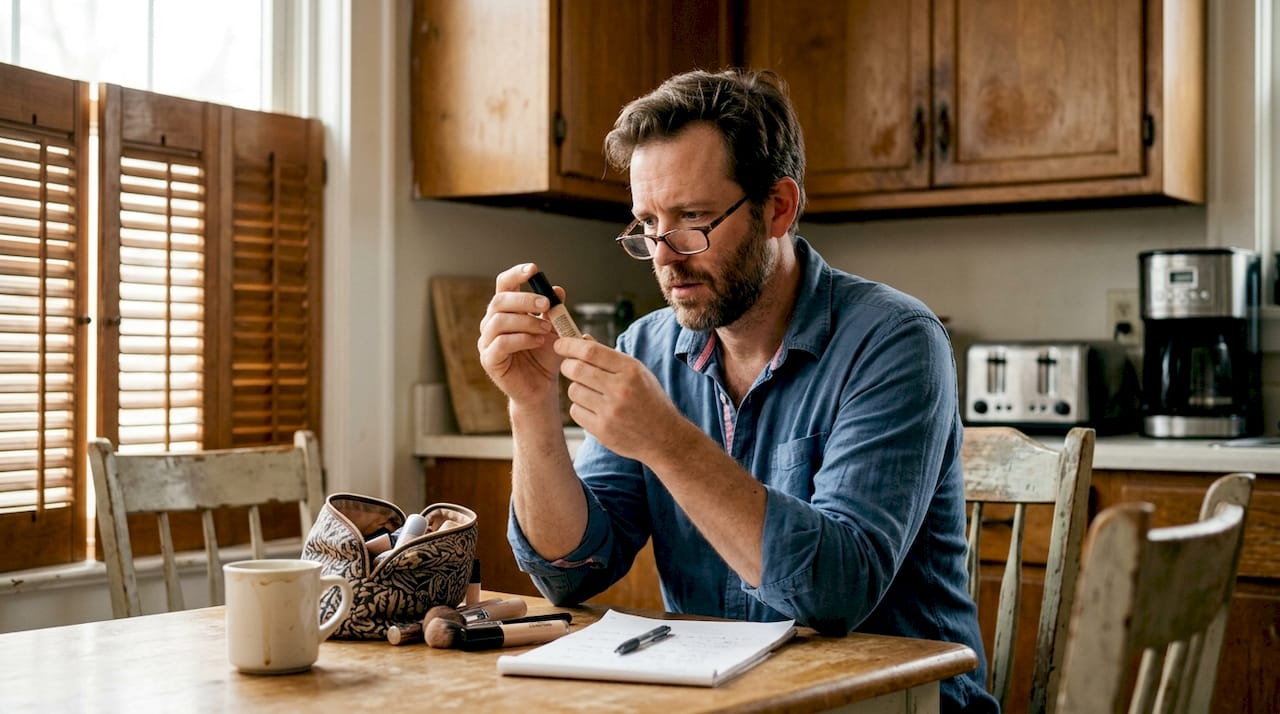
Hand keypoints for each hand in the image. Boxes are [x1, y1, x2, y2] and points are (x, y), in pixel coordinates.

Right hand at [478, 263, 562, 405]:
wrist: (542, 386)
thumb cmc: (544, 356)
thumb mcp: (554, 329)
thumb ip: (554, 310)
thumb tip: (558, 290)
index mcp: (505, 310)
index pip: (503, 285)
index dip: (516, 275)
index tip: (533, 269)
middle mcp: (491, 322)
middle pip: (499, 301)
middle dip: (525, 300)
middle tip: (547, 304)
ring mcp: (487, 341)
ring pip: (499, 321)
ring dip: (526, 322)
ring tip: (546, 329)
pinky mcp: (489, 360)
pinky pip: (501, 344)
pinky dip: (522, 339)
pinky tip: (538, 342)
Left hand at [554, 336, 687, 462]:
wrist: (665, 438)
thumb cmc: (650, 400)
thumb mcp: (638, 373)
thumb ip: (609, 357)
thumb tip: (582, 339)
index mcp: (631, 370)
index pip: (590, 351)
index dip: (569, 345)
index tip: (560, 344)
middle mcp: (620, 389)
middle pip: (576, 369)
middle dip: (567, 365)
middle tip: (570, 367)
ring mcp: (610, 411)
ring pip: (573, 390)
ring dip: (576, 388)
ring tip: (591, 392)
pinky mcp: (602, 430)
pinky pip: (576, 411)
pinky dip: (580, 408)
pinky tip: (595, 409)